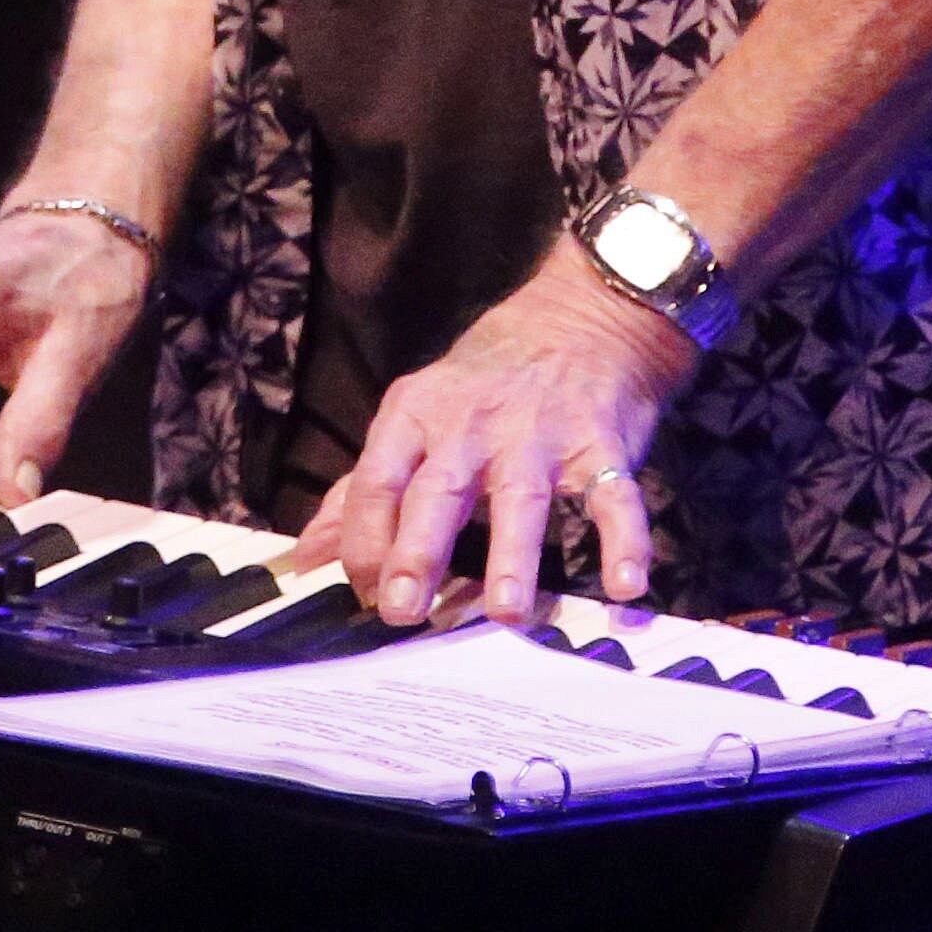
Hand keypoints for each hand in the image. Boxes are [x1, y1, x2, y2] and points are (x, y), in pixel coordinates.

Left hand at [287, 251, 694, 625]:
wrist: (580, 318)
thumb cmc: (485, 384)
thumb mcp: (413, 418)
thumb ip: (361, 491)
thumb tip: (306, 556)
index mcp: (414, 417)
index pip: (375, 482)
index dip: (363, 541)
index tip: (364, 596)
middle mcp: (471, 425)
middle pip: (437, 491)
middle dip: (416, 551)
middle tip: (401, 611)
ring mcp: (539, 434)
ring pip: (521, 497)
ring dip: (514, 555)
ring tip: (508, 613)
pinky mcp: (601, 444)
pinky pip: (613, 497)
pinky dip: (623, 540)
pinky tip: (625, 587)